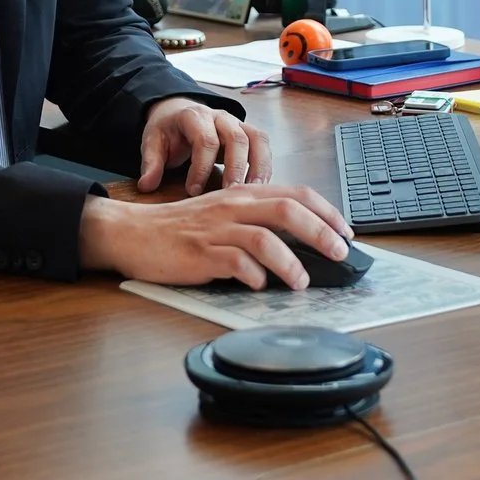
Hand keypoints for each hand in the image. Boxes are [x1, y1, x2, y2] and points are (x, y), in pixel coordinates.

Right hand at [78, 184, 352, 288]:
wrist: (133, 233)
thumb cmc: (181, 229)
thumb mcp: (223, 214)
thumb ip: (257, 221)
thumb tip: (300, 242)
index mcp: (242, 194)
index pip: (296, 194)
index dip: (327, 212)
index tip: (346, 232)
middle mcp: (233, 207)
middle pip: (288, 210)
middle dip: (321, 232)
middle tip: (340, 254)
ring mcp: (216, 230)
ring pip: (265, 238)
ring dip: (291, 262)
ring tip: (301, 282)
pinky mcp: (200, 254)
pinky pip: (234, 263)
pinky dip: (253, 276)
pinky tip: (259, 286)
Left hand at [138, 97, 272, 192]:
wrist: (178, 112)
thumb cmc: (168, 130)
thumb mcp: (152, 141)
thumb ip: (151, 162)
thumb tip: (147, 186)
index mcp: (194, 116)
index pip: (204, 140)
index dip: (201, 167)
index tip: (193, 191)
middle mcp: (219, 116)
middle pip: (236, 138)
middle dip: (236, 169)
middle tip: (230, 196)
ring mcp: (236, 123)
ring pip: (256, 139)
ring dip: (258, 167)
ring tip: (254, 193)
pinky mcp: (247, 132)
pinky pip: (263, 145)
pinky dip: (265, 165)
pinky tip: (261, 188)